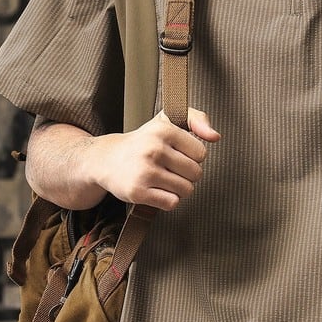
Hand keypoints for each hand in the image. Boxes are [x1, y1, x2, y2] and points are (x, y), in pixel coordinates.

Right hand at [88, 108, 219, 209]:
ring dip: (178, 189)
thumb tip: (215, 136)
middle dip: (187, 175)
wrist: (106, 159)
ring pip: (186, 190)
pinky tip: (156, 190)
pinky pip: (172, 203)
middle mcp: (153, 149)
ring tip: (162, 179)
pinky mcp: (137, 192)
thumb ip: (196, 119)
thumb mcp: (168, 120)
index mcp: (163, 130)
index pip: (201, 153)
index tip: (177, 154)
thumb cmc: (143, 142)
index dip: (192, 157)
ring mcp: (145, 171)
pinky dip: (168, 200)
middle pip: (196, 174)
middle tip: (169, 169)